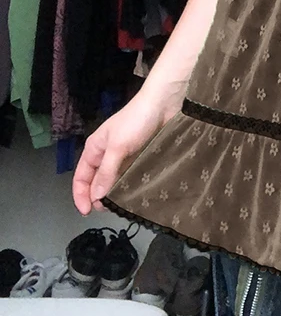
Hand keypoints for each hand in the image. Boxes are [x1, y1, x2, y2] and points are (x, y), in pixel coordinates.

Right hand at [72, 91, 180, 215]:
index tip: (87, 212)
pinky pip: (130, 175)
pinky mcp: (140, 156)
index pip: (81, 178)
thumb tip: (96, 197)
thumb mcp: (118, 147)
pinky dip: (129, 185)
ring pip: (114, 180)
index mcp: (95, 149)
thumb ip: (106, 172)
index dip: (81, 195)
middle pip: (97, 181)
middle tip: (109, 209)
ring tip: (121, 206)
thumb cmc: (136, 121)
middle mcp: (107, 154)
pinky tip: (135, 195)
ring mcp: (124, 156)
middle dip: (98, 197)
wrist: (164, 103)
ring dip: (115, 193)